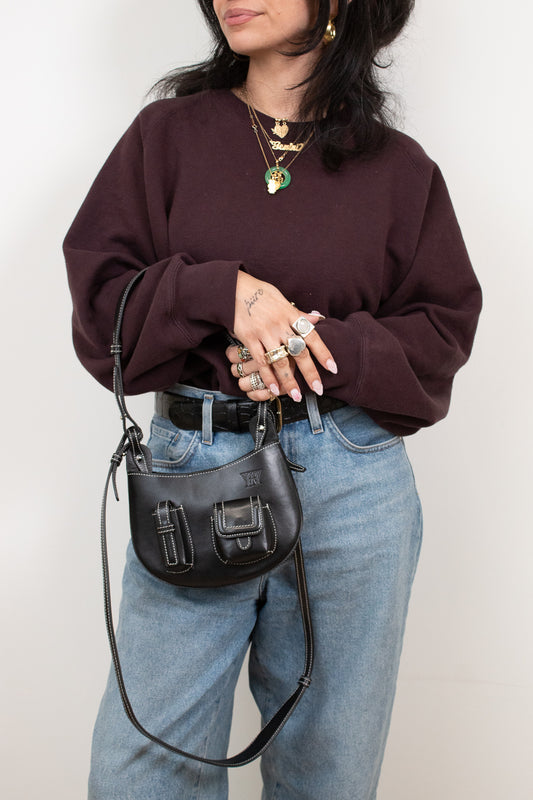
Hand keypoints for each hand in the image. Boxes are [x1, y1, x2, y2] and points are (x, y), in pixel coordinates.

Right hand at [232, 271, 336, 401]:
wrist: (233, 288)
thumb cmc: (260, 293)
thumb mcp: (282, 299)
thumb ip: (299, 313)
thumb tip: (317, 318)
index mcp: (291, 314)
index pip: (312, 336)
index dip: (323, 353)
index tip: (333, 368)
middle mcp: (280, 325)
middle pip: (299, 352)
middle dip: (310, 373)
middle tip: (319, 390)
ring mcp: (265, 333)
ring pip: (280, 361)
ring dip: (289, 381)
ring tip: (296, 396)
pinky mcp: (249, 339)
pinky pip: (261, 362)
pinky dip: (268, 377)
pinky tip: (274, 389)